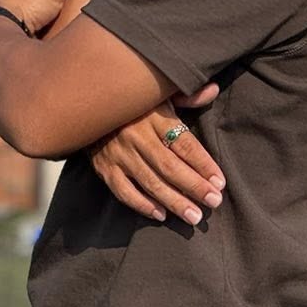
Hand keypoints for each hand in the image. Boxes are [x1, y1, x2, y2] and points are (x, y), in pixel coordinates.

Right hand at [89, 85, 224, 224]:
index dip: (204, 164)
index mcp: (154, 116)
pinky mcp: (104, 167)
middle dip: (194, 187)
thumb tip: (212, 90)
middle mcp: (137, 136)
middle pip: (170, 166)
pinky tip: (160, 214)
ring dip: (174, 202)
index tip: (220, 182)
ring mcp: (119, 153)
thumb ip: (186, 95)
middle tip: (214, 202)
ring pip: (150, 182)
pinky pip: (123, 191)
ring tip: (194, 216)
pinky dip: (141, 204)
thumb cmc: (131, 101)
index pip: (184, 143)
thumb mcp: (157, 92)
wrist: (86, 104)